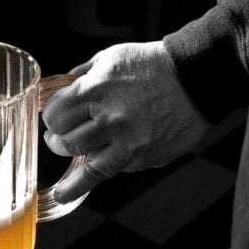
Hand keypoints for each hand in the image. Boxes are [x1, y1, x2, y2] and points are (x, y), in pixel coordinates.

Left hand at [42, 41, 211, 202]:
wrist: (198, 77)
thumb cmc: (152, 64)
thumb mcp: (109, 58)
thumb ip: (81, 77)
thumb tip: (58, 95)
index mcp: (98, 91)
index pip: (55, 116)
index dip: (50, 119)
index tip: (51, 121)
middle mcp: (112, 119)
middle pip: (67, 145)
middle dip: (56, 143)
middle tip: (56, 141)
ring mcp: (131, 143)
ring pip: (90, 170)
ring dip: (73, 180)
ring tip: (63, 190)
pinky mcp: (147, 157)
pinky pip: (120, 168)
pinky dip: (112, 163)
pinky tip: (112, 155)